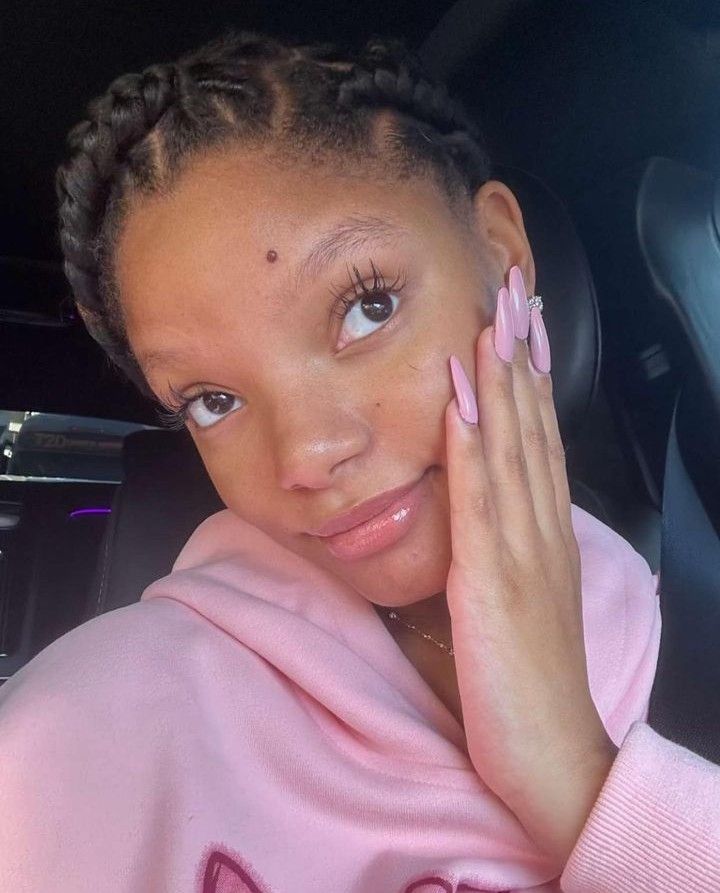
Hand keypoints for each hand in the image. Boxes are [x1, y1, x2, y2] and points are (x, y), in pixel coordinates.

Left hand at [444, 269, 618, 866]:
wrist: (553, 755)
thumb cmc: (530, 681)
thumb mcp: (522, 600)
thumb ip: (507, 549)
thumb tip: (488, 507)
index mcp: (545, 534)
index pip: (539, 439)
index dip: (530, 376)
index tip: (523, 321)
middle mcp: (540, 529)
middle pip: (532, 427)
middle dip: (522, 354)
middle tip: (516, 287)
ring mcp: (520, 550)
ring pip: (512, 447)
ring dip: (502, 377)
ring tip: (495, 316)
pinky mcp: (492, 580)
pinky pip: (480, 497)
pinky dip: (472, 441)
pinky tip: (463, 396)